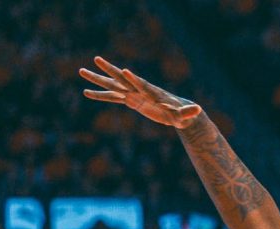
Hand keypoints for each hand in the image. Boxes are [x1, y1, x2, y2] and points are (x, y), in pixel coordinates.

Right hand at [80, 56, 201, 128]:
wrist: (179, 113)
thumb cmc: (182, 115)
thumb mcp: (184, 116)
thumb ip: (188, 113)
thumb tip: (198, 110)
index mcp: (151, 92)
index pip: (141, 85)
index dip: (133, 79)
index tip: (124, 70)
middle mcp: (139, 90)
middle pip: (121, 79)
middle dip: (109, 70)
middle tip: (96, 59)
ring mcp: (133, 94)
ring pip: (112, 86)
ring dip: (97, 80)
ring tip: (81, 72)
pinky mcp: (130, 101)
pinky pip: (112, 98)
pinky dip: (100, 96)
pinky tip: (86, 93)